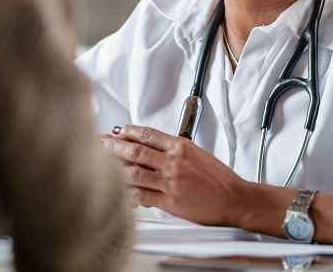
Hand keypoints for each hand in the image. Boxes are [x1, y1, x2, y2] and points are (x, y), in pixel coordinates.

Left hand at [102, 124, 249, 225]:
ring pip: (134, 172)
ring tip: (99, 164)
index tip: (115, 131)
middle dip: (111, 146)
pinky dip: (126, 193)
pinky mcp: (170, 201)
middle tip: (97, 143)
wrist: (235, 199)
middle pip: (135, 150)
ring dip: (113, 168)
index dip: (127, 131)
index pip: (147, 134)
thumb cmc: (219, 179)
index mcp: (180, 147)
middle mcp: (174, 162)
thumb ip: (173, 149)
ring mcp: (170, 182)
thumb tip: (150, 146)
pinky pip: (142, 195)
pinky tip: (116, 190)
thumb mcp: (197, 154)